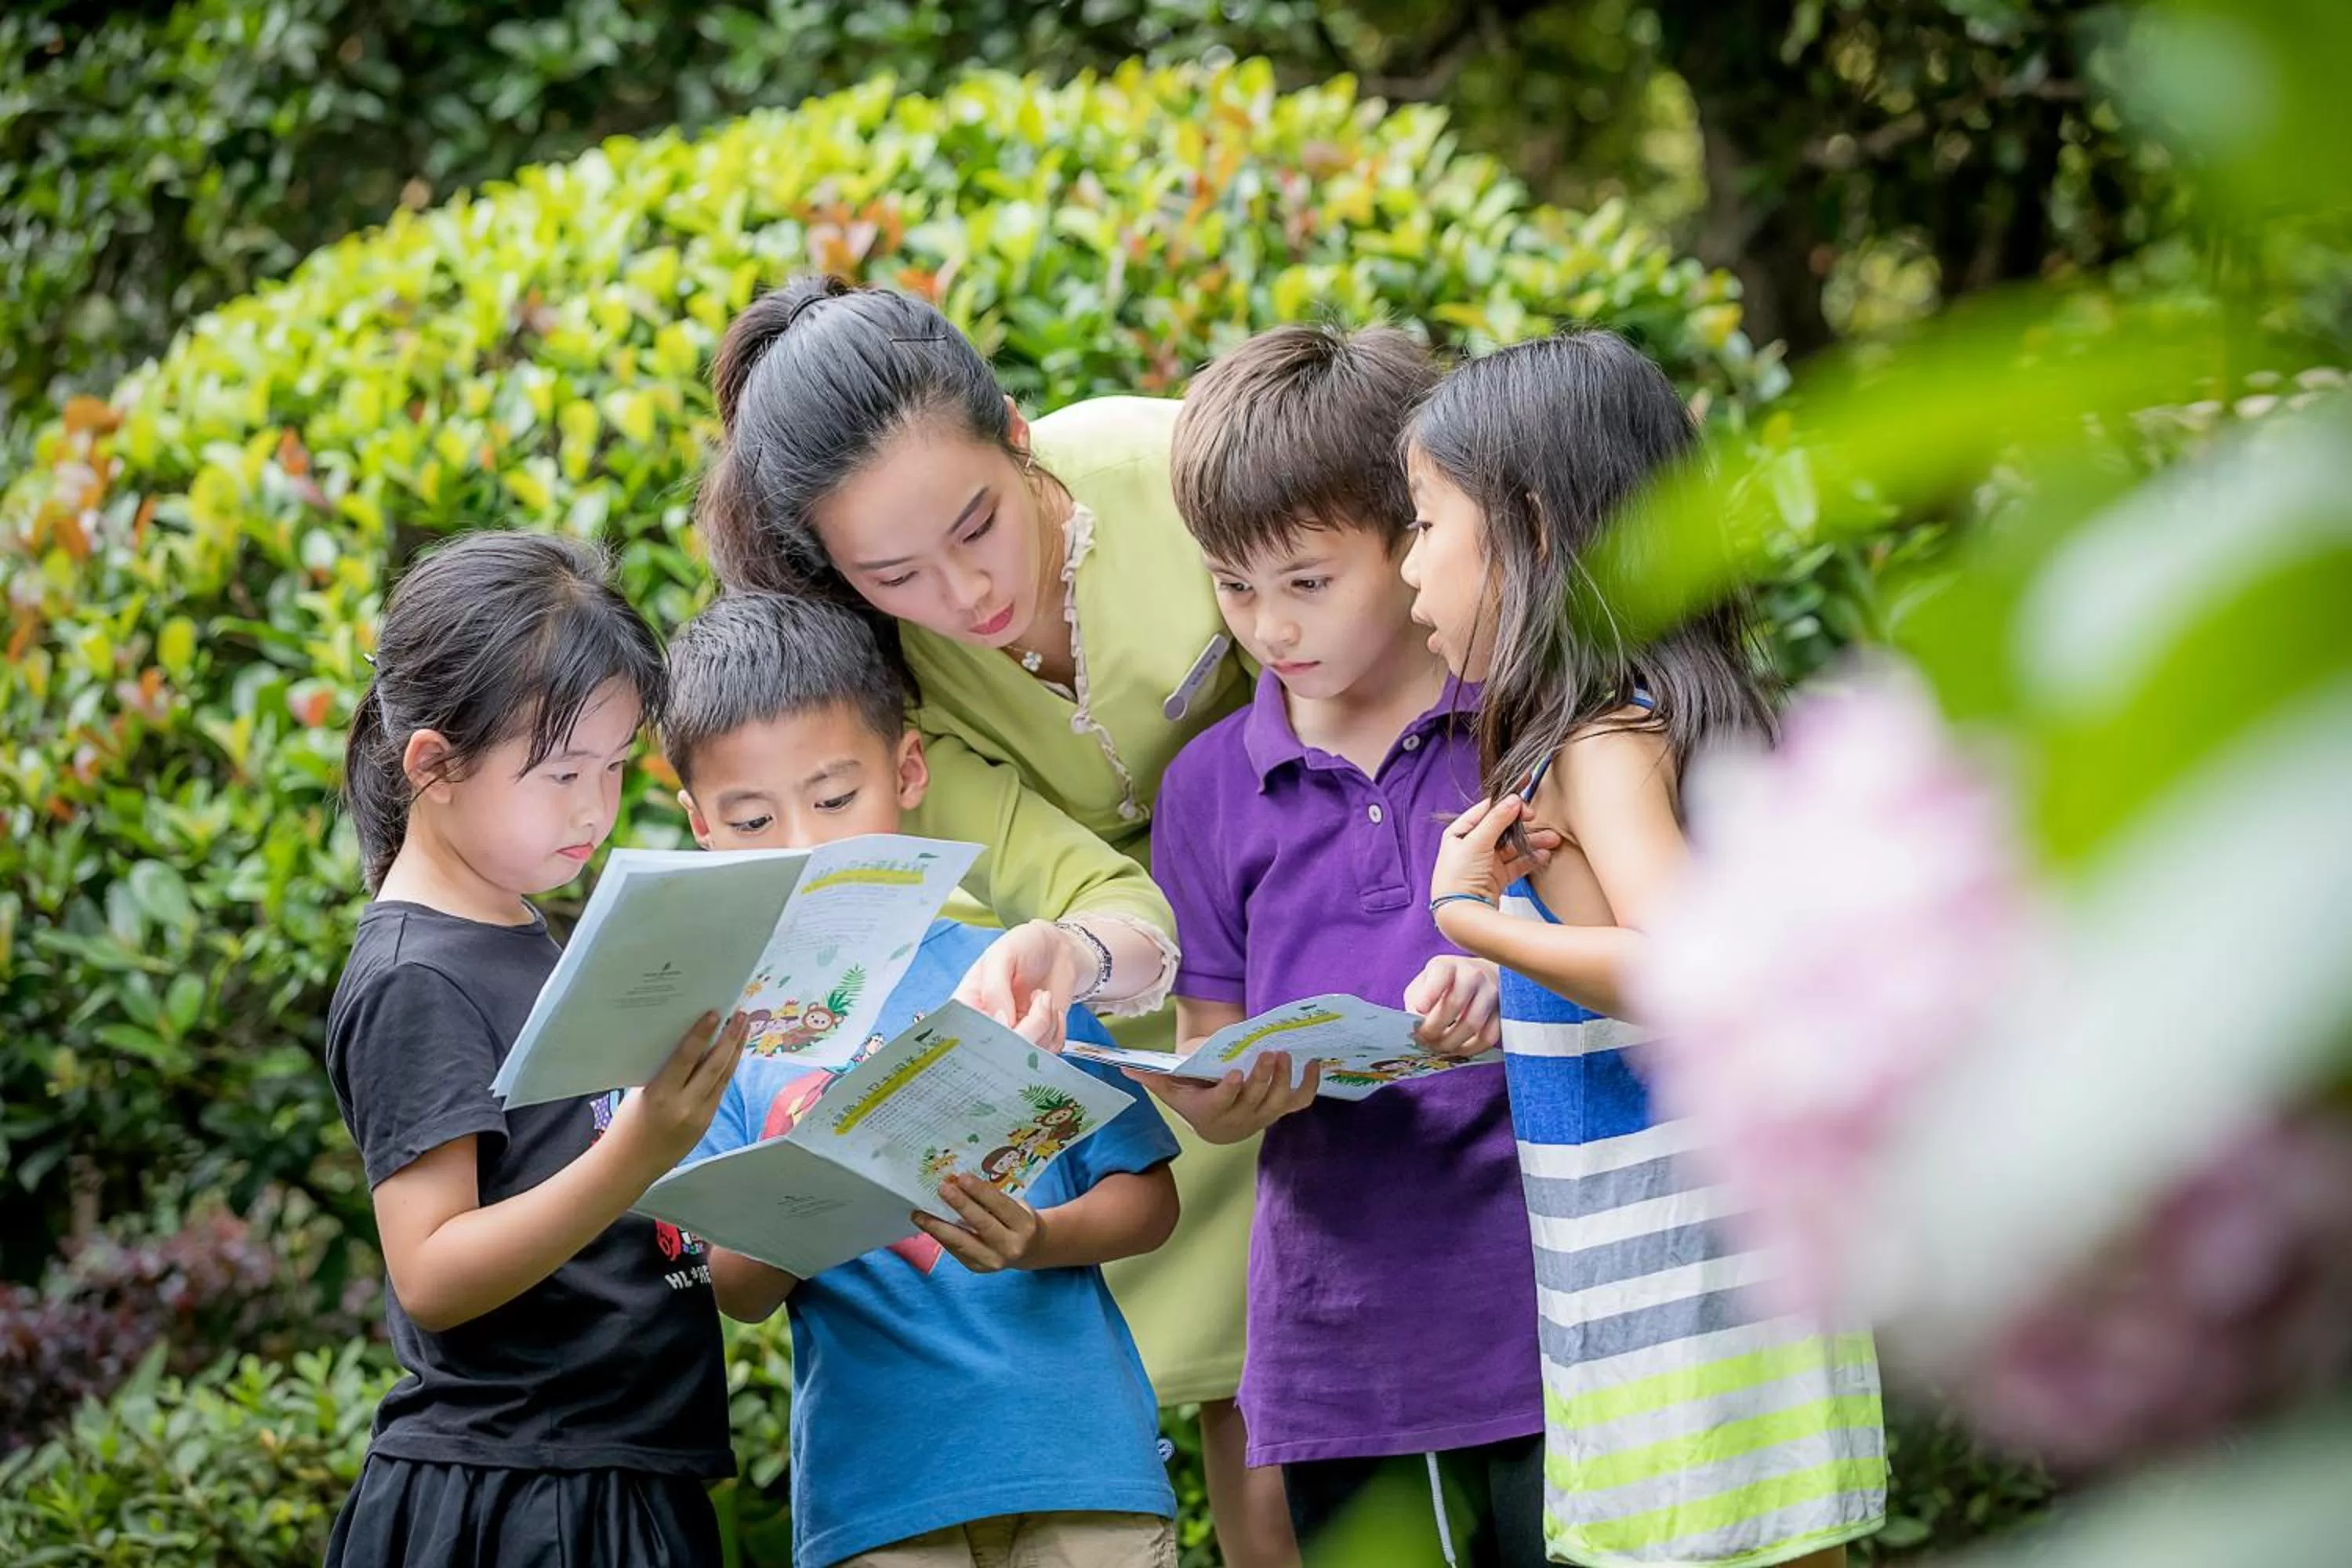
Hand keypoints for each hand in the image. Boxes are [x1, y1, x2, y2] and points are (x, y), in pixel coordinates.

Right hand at [607, 1010, 748, 1177]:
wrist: (630, 1165)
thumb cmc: (627, 1125)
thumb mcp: (639, 1092)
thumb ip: (663, 1071)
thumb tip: (686, 1044)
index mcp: (661, 1095)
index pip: (687, 1058)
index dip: (702, 1034)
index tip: (716, 1013)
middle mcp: (684, 1106)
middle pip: (714, 1066)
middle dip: (730, 1039)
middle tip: (741, 1015)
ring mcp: (699, 1117)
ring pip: (723, 1078)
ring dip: (735, 1052)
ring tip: (744, 1029)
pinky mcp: (706, 1124)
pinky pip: (719, 1091)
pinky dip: (726, 1071)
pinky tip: (732, 1055)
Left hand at [915, 1172, 1047, 1272]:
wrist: (1029, 1249)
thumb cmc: (1018, 1220)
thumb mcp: (1015, 1205)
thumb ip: (992, 1198)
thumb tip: (959, 1182)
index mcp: (1024, 1226)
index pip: (1000, 1206)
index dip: (980, 1191)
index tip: (962, 1177)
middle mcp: (1010, 1247)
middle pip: (981, 1225)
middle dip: (960, 1205)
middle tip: (941, 1188)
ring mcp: (993, 1261)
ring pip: (962, 1242)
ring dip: (938, 1226)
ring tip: (919, 1213)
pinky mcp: (977, 1268)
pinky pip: (956, 1250)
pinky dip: (941, 1236)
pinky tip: (929, 1225)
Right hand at [954, 920, 1083, 1052]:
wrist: (1058, 949)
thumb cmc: (1024, 946)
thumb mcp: (1002, 955)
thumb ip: (995, 988)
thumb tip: (1000, 1022)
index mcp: (967, 1006)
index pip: (965, 1038)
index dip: (987, 1037)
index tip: (1008, 1019)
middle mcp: (988, 1026)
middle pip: (1000, 1053)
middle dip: (1028, 1028)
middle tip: (1039, 998)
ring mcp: (1014, 1036)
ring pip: (1028, 1054)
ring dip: (1046, 1023)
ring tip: (1042, 996)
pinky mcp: (1038, 1041)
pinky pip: (1049, 1051)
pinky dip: (1057, 1030)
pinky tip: (1051, 1008)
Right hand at [1128, 1052, 1319, 1143]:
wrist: (1217, 1116)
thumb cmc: (1192, 1094)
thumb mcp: (1172, 1088)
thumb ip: (1153, 1078)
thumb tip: (1125, 1068)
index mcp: (1212, 1114)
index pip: (1221, 1104)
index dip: (1229, 1091)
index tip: (1233, 1073)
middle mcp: (1242, 1119)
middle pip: (1255, 1100)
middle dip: (1263, 1077)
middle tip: (1267, 1053)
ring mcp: (1265, 1115)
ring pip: (1279, 1102)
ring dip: (1285, 1079)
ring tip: (1285, 1054)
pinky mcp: (1281, 1109)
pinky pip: (1300, 1101)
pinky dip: (1310, 1084)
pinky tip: (1314, 1062)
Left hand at [1404, 955, 1502, 1057]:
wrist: (1480, 977)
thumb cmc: (1444, 984)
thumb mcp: (1425, 983)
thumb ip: (1416, 1000)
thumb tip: (1415, 1026)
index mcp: (1448, 965)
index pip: (1441, 974)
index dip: (1430, 992)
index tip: (1419, 1009)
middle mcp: (1473, 975)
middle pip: (1455, 1004)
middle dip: (1435, 1028)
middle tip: (1424, 1041)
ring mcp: (1491, 992)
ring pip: (1472, 1023)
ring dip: (1451, 1042)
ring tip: (1438, 1048)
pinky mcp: (1504, 1011)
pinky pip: (1488, 1036)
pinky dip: (1470, 1049)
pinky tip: (1458, 1049)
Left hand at [1430, 795, 1554, 908]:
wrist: (1462, 917)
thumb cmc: (1460, 878)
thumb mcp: (1476, 843)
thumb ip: (1496, 820)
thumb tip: (1513, 800)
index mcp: (1458, 835)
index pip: (1483, 812)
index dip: (1503, 805)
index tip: (1522, 804)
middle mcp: (1470, 848)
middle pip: (1501, 830)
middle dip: (1522, 825)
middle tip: (1537, 819)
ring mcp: (1484, 864)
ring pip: (1512, 847)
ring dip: (1531, 842)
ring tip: (1553, 840)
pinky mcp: (1496, 880)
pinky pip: (1516, 865)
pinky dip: (1530, 859)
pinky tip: (1544, 855)